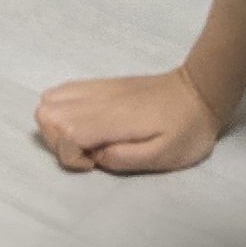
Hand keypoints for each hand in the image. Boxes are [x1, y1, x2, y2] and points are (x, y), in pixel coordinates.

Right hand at [33, 69, 220, 175]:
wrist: (199, 91)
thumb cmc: (186, 129)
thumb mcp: (163, 155)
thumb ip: (125, 159)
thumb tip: (98, 157)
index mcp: (110, 119)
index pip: (65, 134)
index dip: (72, 157)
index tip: (96, 162)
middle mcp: (96, 100)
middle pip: (46, 115)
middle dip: (58, 141)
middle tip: (88, 151)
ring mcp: (95, 89)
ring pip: (49, 101)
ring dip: (58, 126)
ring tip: (85, 138)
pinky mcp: (99, 85)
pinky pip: (62, 91)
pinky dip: (63, 110)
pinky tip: (87, 123)